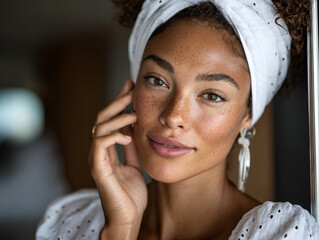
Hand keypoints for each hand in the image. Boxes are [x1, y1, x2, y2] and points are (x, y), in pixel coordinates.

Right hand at [89, 80, 146, 237]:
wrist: (129, 217)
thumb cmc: (131, 193)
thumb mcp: (135, 163)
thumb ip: (131, 147)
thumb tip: (134, 127)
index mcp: (108, 149)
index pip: (110, 120)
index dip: (119, 103)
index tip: (131, 87)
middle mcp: (100, 151)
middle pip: (102, 119)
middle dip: (116, 103)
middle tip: (130, 90)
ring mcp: (97, 159)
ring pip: (99, 129)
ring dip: (116, 117)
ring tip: (133, 112)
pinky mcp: (98, 169)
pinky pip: (100, 146)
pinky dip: (113, 136)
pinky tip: (127, 136)